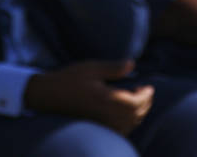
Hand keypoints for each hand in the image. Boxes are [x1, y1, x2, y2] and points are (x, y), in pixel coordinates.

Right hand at [24, 60, 154, 134]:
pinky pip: (118, 131)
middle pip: (135, 115)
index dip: (146, 95)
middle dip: (145, 103)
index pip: (136, 103)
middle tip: (147, 92)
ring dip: (138, 114)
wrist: (47, 96)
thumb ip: (114, 68)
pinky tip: (126, 114)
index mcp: (106, 99)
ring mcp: (100, 124)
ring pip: (128, 125)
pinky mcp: (96, 128)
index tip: (149, 86)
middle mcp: (105, 115)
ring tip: (138, 101)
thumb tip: (133, 64)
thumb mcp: (92, 68)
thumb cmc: (69, 79)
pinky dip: (128, 123)